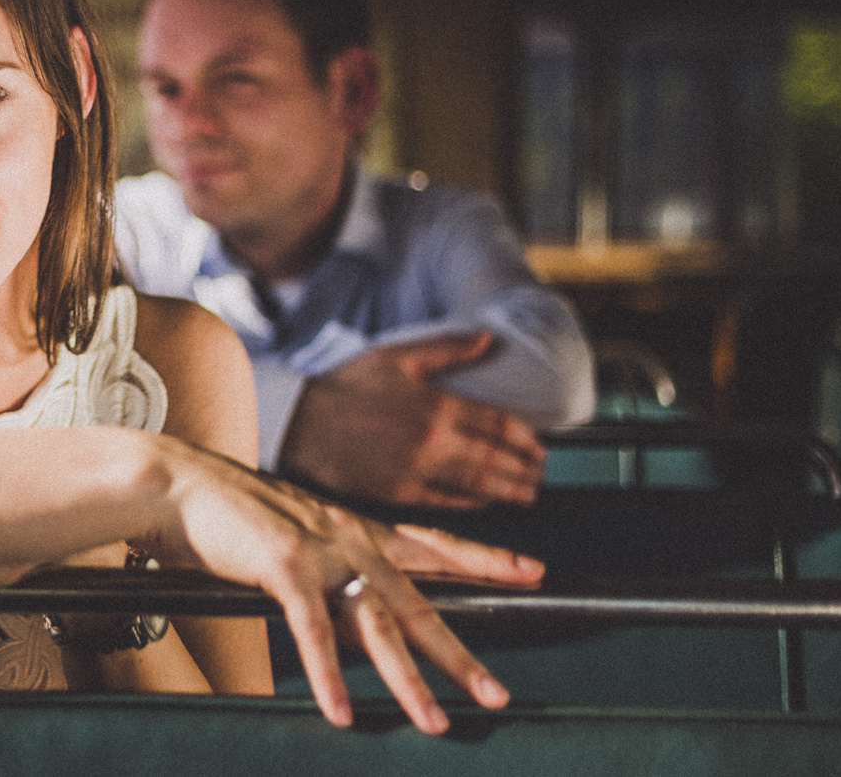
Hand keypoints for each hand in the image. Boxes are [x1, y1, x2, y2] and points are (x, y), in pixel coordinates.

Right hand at [151, 437, 543, 732]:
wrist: (173, 481)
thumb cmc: (221, 512)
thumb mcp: (287, 533)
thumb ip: (321, 563)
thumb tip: (340, 599)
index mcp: (350, 526)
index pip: (431, 545)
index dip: (483, 559)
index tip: (532, 570)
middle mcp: (345, 536)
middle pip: (417, 602)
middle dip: (459, 653)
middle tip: (496, 693)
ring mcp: (317, 549)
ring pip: (377, 624)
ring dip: (409, 680)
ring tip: (436, 721)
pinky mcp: (282, 563)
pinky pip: (313, 630)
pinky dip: (329, 675)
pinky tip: (340, 711)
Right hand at [278, 332, 545, 508]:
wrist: (298, 422)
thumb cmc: (345, 386)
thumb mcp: (395, 356)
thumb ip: (445, 349)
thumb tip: (487, 338)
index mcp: (437, 403)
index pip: (499, 424)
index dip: (527, 438)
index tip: (541, 447)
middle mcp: (433, 439)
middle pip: (496, 459)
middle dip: (525, 469)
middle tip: (542, 474)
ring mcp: (416, 470)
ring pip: (477, 484)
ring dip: (508, 490)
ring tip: (526, 493)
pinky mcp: (398, 494)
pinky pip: (446, 501)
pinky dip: (471, 502)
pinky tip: (484, 502)